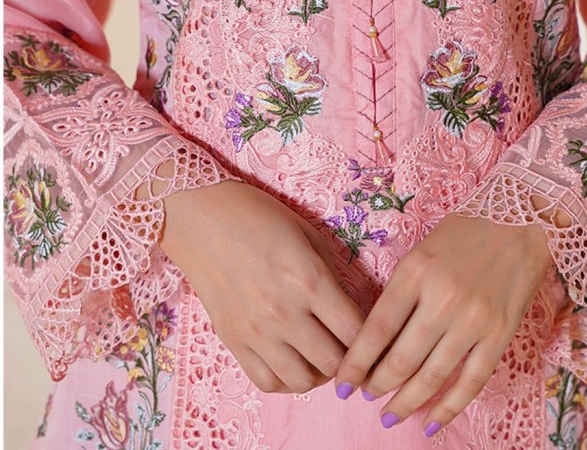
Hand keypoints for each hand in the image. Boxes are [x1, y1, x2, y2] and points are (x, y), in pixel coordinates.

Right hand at [157, 176, 365, 394]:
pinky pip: (267, 382)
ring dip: (319, 373)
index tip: (373, 336)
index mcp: (309, 279)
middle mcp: (285, 312)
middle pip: (334, 364)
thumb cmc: (258, 217)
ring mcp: (257, 332)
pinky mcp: (233, 342)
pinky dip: (286, 380)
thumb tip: (349, 312)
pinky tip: (292, 362)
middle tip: (348, 347)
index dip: (372, 339)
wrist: (201, 218)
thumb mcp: (307, 234)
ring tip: (320, 355)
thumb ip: (331, 275)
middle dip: (349, 359)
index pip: (356, 332)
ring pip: (302, 382)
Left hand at [332, 213, 554, 436]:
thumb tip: (379, 340)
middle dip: (377, 385)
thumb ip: (402, 290)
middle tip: (365, 396)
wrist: (521, 222)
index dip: (356, 362)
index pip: (377, 328)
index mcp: (415, 271)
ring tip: (389, 415)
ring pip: (432, 376)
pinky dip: (448, 407)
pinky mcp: (500, 334)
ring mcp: (473, 320)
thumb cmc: (465, 231)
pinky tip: (430, 422)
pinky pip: (471, 381)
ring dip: (406, 401)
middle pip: (401, 358)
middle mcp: (442, 298)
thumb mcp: (421, 249)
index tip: (342, 382)